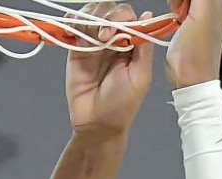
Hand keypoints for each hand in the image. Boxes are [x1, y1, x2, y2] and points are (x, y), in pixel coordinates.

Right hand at [66, 3, 155, 138]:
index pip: (127, 17)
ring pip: (90, 14)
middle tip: (104, 36)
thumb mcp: (140, 76)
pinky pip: (73, 27)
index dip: (122, 18)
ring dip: (90, 18)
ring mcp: (93, 42)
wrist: (96, 124)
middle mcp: (112, 39)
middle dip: (106, 16)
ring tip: (91, 39)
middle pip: (108, 10)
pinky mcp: (75, 49)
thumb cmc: (122, 105)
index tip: (117, 31)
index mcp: (131, 44)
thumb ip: (143, 47)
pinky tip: (74, 29)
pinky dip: (72, 22)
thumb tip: (148, 16)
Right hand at [165, 0, 221, 89]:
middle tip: (175, 6)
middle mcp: (213, 6)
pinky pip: (182, 3)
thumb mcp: (201, 13)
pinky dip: (175, 4)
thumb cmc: (195, 54)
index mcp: (217, 1)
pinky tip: (173, 13)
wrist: (191, 81)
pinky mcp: (191, 23)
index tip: (176, 2)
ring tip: (174, 10)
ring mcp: (202, 15)